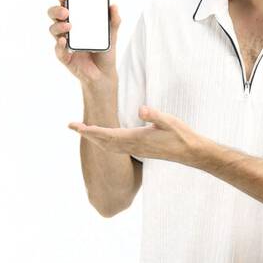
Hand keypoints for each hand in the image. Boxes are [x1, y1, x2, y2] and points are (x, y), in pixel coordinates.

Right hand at [48, 0, 120, 90]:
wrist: (104, 73)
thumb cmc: (104, 51)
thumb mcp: (112, 34)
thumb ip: (114, 20)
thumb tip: (114, 6)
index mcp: (76, 20)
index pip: (65, 4)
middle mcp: (67, 30)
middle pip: (54, 15)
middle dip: (56, 10)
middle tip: (66, 11)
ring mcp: (64, 43)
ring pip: (53, 30)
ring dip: (58, 26)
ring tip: (69, 26)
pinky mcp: (64, 57)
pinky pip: (58, 50)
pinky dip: (59, 45)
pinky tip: (63, 42)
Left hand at [68, 105, 201, 162]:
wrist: (190, 152)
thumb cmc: (180, 135)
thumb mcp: (169, 121)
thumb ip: (155, 115)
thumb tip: (141, 109)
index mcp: (135, 139)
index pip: (107, 135)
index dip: (90, 131)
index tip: (75, 126)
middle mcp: (132, 146)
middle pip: (103, 142)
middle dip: (87, 134)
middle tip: (71, 126)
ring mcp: (135, 150)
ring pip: (108, 147)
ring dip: (94, 139)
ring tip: (83, 130)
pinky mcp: (139, 150)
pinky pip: (116, 148)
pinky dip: (105, 142)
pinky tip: (103, 138)